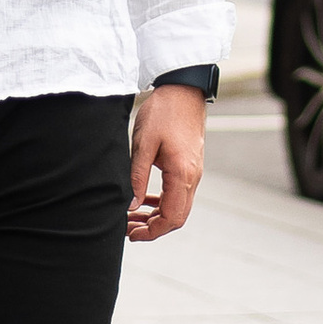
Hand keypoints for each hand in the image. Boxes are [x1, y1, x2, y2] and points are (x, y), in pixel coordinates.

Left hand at [126, 84, 206, 243]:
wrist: (183, 89)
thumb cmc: (163, 112)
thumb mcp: (143, 144)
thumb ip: (137, 177)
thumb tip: (131, 206)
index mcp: (182, 174)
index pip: (171, 217)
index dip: (151, 232)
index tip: (131, 234)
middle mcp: (193, 177)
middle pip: (177, 217)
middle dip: (153, 228)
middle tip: (128, 230)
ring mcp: (194, 172)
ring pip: (179, 207)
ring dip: (157, 216)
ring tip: (132, 218)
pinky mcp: (190, 165)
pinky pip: (179, 193)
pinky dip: (163, 202)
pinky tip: (145, 201)